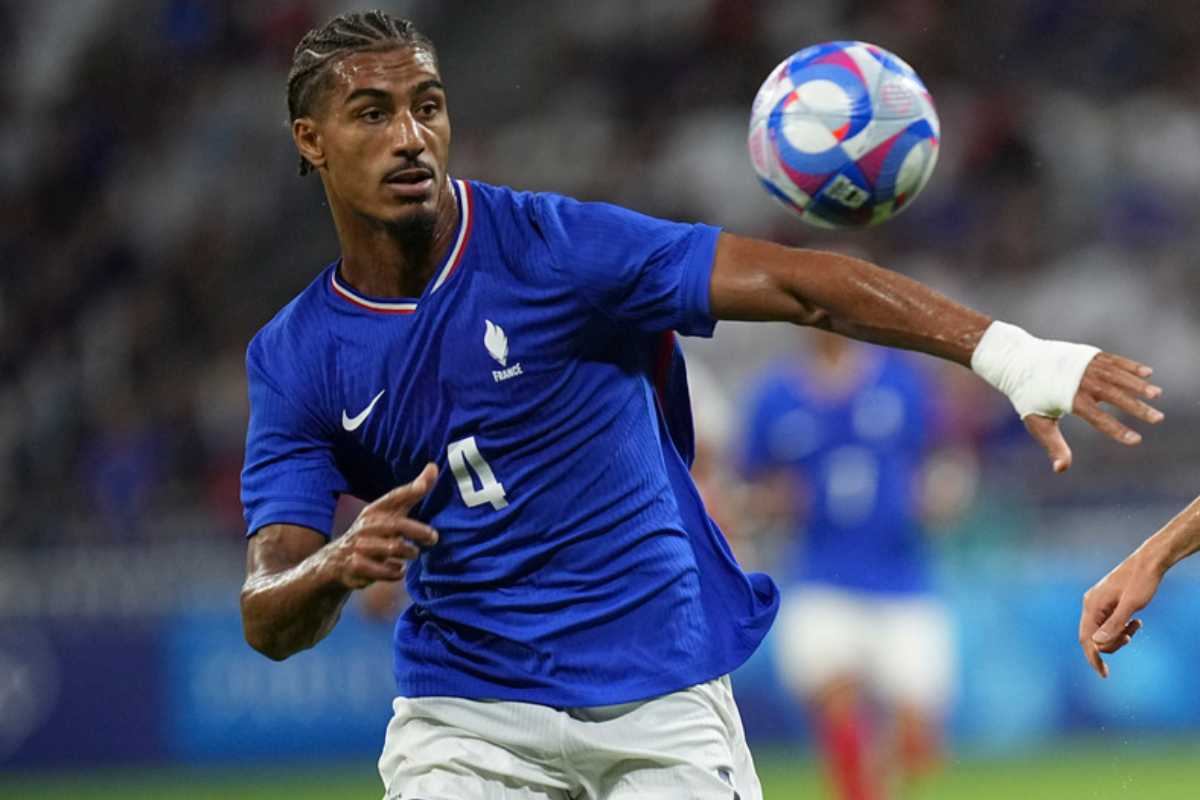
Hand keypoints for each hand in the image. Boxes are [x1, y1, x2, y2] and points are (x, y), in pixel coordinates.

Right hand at [327, 463, 438, 588]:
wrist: (336, 562)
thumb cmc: (372, 534)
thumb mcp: (389, 513)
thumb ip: (411, 494)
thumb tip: (434, 467)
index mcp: (375, 511)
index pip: (394, 497)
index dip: (409, 490)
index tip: (423, 485)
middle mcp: (367, 526)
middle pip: (397, 525)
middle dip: (419, 531)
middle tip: (433, 537)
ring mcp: (360, 546)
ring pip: (392, 548)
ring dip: (409, 552)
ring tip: (413, 553)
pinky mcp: (356, 567)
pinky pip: (384, 570)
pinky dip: (396, 571)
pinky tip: (399, 569)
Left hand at [1024, 352, 1161, 472]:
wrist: (1019, 360)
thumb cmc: (1028, 396)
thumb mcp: (1038, 423)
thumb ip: (1053, 445)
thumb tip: (1061, 470)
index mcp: (1070, 400)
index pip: (1099, 419)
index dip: (1118, 430)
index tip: (1136, 440)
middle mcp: (1082, 382)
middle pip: (1115, 397)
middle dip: (1138, 408)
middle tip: (1158, 419)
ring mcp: (1086, 366)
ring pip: (1119, 377)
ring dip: (1139, 386)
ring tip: (1157, 395)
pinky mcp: (1089, 355)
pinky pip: (1114, 361)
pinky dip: (1131, 367)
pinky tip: (1148, 373)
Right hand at [1078, 550, 1160, 677]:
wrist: (1149, 562)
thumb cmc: (1141, 581)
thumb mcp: (1131, 605)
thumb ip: (1113, 625)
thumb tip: (1096, 645)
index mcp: (1092, 605)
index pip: (1087, 639)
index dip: (1093, 658)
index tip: (1104, 674)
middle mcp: (1090, 604)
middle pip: (1093, 637)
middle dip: (1112, 643)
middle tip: (1131, 637)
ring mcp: (1097, 603)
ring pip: (1102, 631)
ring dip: (1119, 635)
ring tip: (1136, 625)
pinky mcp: (1106, 602)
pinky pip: (1108, 623)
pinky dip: (1121, 627)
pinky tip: (1136, 621)